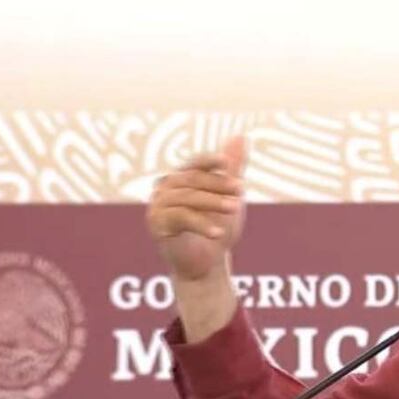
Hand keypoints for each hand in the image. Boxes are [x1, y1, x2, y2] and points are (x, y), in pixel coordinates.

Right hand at [146, 136, 247, 281]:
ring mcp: (158, 204)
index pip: (195, 164)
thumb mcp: (229, 197)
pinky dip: (201, 224)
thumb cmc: (218, 227)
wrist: (207, 262)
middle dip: (219, 185)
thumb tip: (241, 136)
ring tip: (235, 209)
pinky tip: (219, 232)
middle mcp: (165, 187)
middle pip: (193, 180)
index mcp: (181, 178)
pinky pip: (181, 218)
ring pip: (188, 198)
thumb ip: (233, 169)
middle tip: (241, 190)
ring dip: (213, 203)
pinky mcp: (157, 224)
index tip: (227, 163)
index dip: (209, 161)